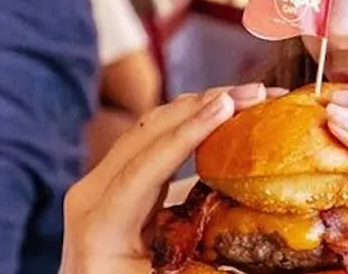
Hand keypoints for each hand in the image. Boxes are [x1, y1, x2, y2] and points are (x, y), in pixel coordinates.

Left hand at [61, 83, 284, 273]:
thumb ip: (205, 267)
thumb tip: (257, 244)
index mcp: (99, 224)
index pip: (146, 166)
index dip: (188, 132)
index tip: (227, 105)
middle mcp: (90, 194)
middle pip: (146, 134)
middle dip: (201, 106)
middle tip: (255, 92)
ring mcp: (97, 185)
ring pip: (148, 132)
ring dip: (196, 109)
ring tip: (247, 97)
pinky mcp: (111, 184)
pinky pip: (149, 145)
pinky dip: (185, 127)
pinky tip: (221, 117)